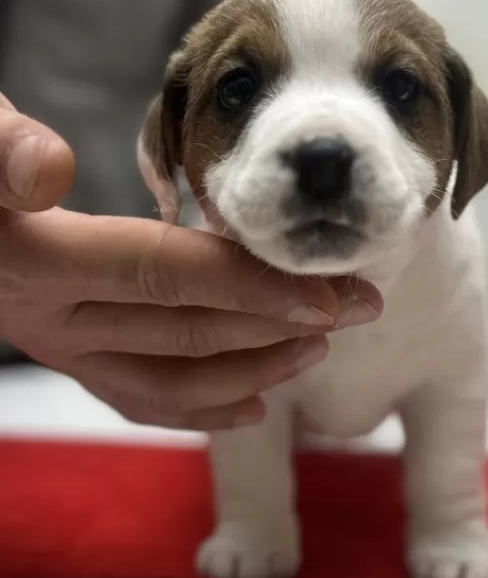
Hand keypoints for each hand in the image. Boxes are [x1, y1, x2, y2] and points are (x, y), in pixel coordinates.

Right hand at [0, 92, 381, 429]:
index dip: (251, 287)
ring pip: (172, 379)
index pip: (166, 274)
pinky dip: (203, 407)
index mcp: (37, 262)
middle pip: (187, 330)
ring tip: (320, 348)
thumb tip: (47, 170)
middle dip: (283, 323)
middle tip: (361, 306)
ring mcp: (62, 350)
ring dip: (255, 367)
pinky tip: (256, 406)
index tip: (331, 297)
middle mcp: (51, 321)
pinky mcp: (73, 360)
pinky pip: (142, 399)